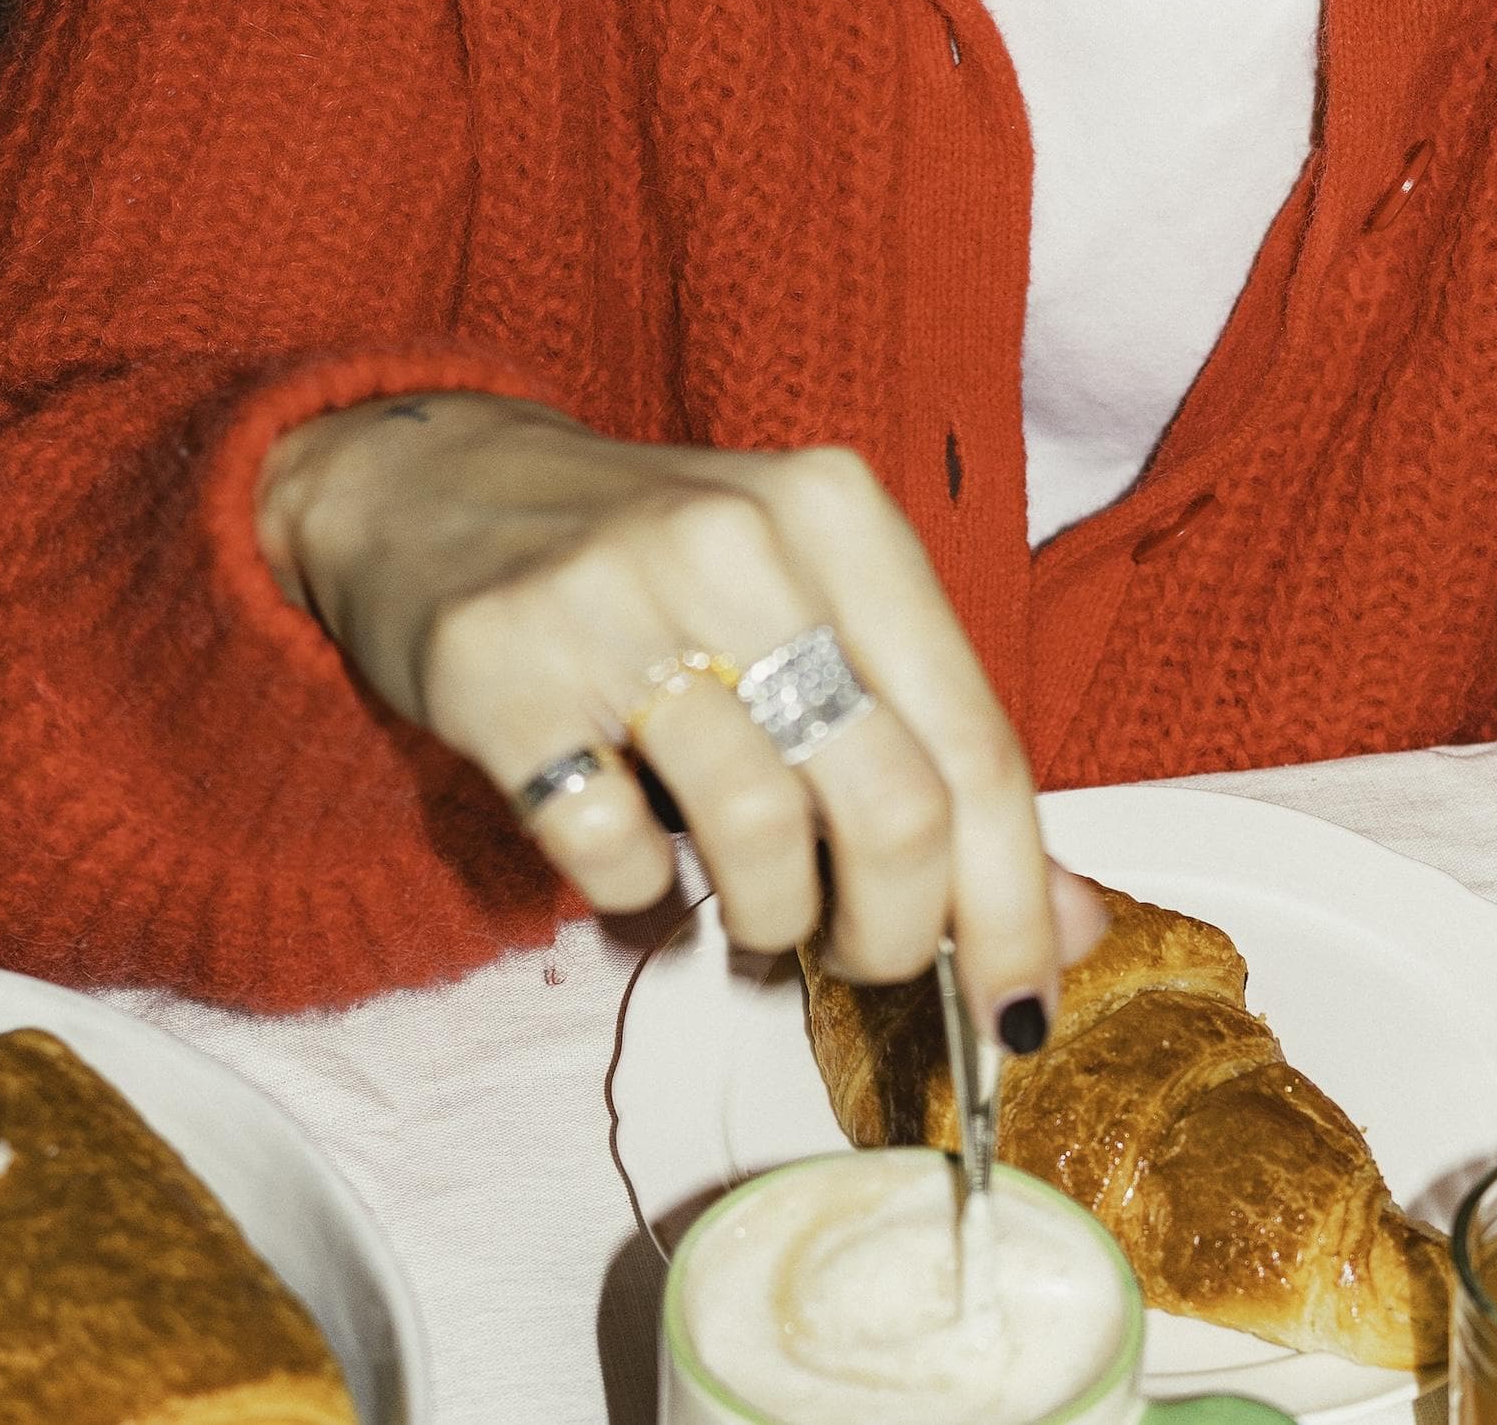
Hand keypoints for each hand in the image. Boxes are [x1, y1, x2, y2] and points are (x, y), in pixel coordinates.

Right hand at [258, 392, 1105, 1044]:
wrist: (434, 483)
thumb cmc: (665, 571)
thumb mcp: (818, 613)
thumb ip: (937, 753)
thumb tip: (1062, 929)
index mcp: (843, 516)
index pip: (978, 743)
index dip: (1014, 903)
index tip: (1019, 1012)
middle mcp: (739, 541)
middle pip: (894, 807)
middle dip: (898, 934)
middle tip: (866, 957)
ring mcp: (612, 600)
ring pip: (762, 840)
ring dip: (772, 921)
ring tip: (753, 907)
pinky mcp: (500, 668)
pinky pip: (611, 852)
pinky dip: (636, 899)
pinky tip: (630, 860)